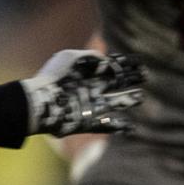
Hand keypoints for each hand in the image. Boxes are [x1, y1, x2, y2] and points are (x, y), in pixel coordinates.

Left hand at [21, 50, 144, 136]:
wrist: (38, 103)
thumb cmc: (52, 78)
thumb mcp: (69, 58)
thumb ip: (90, 57)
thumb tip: (105, 60)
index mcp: (88, 74)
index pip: (111, 67)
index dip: (126, 64)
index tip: (140, 62)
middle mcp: (91, 89)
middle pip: (117, 83)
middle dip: (132, 79)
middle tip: (145, 75)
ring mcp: (90, 106)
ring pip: (116, 102)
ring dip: (129, 100)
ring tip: (141, 96)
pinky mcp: (86, 122)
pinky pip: (106, 126)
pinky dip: (119, 127)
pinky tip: (131, 126)